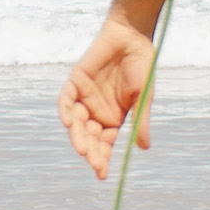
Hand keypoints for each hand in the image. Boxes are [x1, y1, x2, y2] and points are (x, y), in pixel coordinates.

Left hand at [60, 13, 159, 180]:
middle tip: (94, 163)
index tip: (103, 174)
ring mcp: (84, 98)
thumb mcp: (144, 96)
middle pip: (89, 137)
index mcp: (114, 118)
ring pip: (76, 123)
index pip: (105, 144)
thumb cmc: (142, 65)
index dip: (103, 159)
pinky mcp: (75, 82)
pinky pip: (66, 101)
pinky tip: (69, 123)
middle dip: (91, 152)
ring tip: (83, 149)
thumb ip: (141, 120)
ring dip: (78, 136)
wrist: (132, 36)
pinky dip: (65, 112)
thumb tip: (144, 148)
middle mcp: (96, 112)